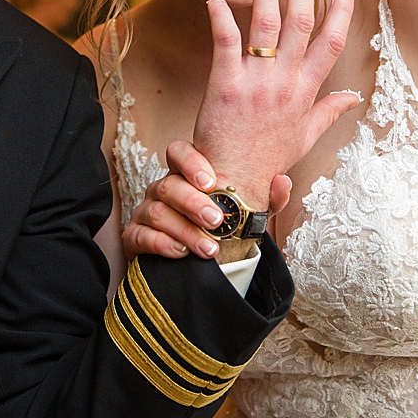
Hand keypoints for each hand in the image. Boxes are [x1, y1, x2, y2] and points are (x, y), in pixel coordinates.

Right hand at [123, 140, 293, 259]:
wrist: (198, 265)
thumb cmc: (221, 230)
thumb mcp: (247, 215)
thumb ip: (266, 199)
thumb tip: (282, 181)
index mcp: (186, 176)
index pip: (178, 152)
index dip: (190, 162)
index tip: (210, 181)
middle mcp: (164, 189)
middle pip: (169, 185)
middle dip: (193, 203)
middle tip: (216, 221)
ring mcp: (147, 211)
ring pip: (158, 212)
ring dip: (185, 231)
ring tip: (208, 248)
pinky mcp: (135, 236)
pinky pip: (140, 236)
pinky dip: (161, 244)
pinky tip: (181, 253)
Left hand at [191, 0, 356, 211]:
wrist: (235, 184)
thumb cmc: (268, 160)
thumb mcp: (306, 137)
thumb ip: (330, 112)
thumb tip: (355, 98)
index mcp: (306, 91)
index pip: (331, 42)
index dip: (341, 11)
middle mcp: (286, 83)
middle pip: (300, 23)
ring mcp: (257, 83)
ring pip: (266, 25)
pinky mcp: (226, 87)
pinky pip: (225, 44)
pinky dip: (221, 19)